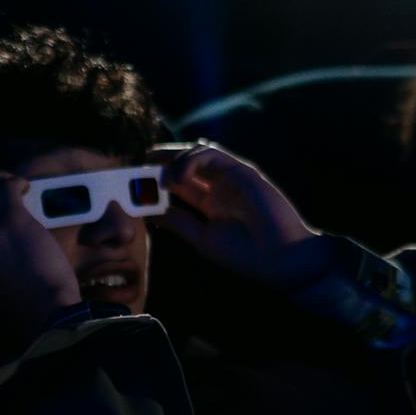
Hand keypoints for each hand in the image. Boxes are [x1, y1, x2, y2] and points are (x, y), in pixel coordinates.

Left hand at [152, 141, 328, 289]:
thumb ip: (179, 223)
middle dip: (163, 159)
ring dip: (175, 159)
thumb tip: (151, 213)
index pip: (181, 182)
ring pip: (199, 153)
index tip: (137, 179)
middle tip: (140, 161)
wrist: (278, 261)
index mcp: (212, 202)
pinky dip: (191, 160)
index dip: (159, 176)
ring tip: (159, 175)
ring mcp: (233, 177)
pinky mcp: (244, 172)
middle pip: (188, 163)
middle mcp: (222, 186)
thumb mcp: (202, 239)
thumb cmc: (245, 255)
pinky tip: (178, 175)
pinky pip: (213, 155)